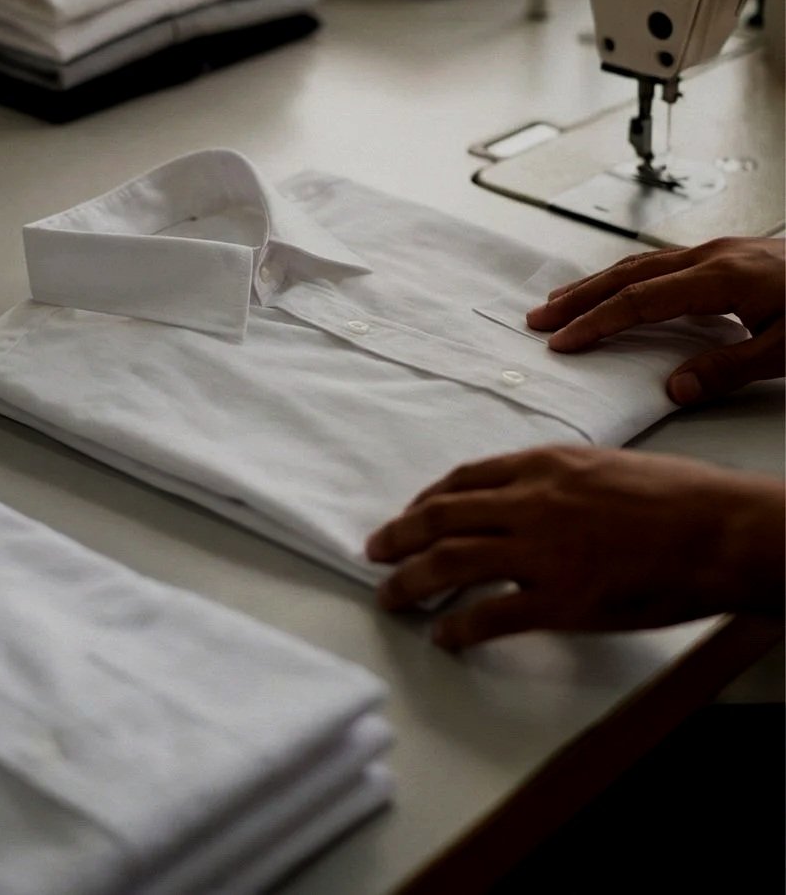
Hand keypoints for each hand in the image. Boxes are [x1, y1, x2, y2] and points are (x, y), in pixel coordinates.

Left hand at [365, 445, 784, 648]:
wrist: (724, 531)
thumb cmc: (682, 498)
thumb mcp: (607, 465)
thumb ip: (558, 480)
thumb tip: (528, 496)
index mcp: (543, 466)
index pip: (464, 479)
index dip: (427, 499)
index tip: (412, 513)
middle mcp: (530, 503)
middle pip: (440, 517)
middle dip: (399, 535)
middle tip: (376, 551)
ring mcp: (541, 553)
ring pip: (448, 564)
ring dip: (410, 581)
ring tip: (390, 595)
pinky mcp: (560, 600)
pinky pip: (490, 617)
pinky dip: (458, 628)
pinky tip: (445, 635)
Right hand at [525, 237, 784, 404]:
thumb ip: (729, 368)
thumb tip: (675, 389)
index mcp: (725, 276)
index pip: (641, 300)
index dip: (596, 323)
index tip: (561, 342)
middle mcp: (717, 255)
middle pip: (630, 274)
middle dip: (580, 297)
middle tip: (539, 318)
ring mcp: (725, 250)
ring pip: (645, 263)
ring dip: (600, 284)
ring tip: (564, 302)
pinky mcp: (735, 255)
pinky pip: (666, 262)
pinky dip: (632, 278)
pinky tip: (625, 289)